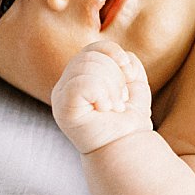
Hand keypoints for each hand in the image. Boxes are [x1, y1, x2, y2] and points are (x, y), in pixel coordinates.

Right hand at [51, 40, 154, 154]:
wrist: (128, 146)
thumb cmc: (128, 117)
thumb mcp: (133, 82)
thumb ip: (126, 61)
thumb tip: (121, 58)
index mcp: (79, 76)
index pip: (92, 49)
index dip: (113, 53)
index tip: (129, 74)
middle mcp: (65, 84)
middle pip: (90, 57)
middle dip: (115, 77)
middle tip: (120, 101)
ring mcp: (61, 96)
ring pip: (86, 67)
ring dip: (111, 88)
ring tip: (114, 107)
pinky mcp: (63, 108)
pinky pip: (81, 84)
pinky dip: (101, 94)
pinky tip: (104, 110)